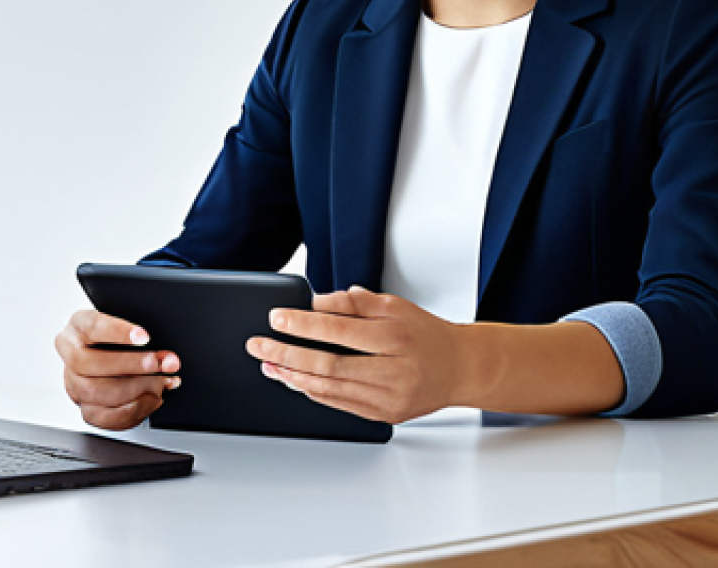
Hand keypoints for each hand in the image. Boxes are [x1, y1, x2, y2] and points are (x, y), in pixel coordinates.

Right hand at [54, 309, 180, 430]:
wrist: (112, 355)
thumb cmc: (123, 336)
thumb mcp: (127, 323)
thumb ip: (137, 332)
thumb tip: (161, 349)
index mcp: (79, 325)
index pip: (92, 326)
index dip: (119, 332)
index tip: (145, 337)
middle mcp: (71, 354)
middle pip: (90, 363)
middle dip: (130, 365)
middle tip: (157, 363)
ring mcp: (75, 384)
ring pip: (96, 392)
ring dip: (136, 388)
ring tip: (161, 381)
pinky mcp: (86, 408)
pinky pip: (105, 416)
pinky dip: (135, 409)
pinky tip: (153, 398)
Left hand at [245, 286, 463, 423]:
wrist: (458, 367)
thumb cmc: (425, 333)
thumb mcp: (394, 305)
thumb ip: (354, 303)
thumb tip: (316, 302)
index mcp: (395, 336)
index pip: (339, 330)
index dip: (303, 325)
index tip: (276, 318)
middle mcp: (393, 370)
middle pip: (329, 365)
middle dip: (287, 354)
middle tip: (258, 345)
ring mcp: (388, 398)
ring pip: (330, 389)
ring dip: (293, 377)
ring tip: (269, 364)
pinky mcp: (384, 415)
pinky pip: (340, 404)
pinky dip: (313, 392)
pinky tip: (296, 380)